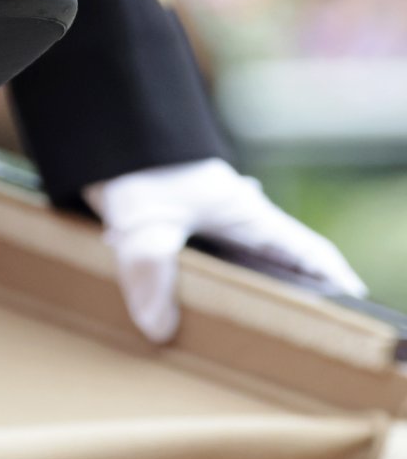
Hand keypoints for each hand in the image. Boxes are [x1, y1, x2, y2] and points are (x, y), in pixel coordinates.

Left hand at [83, 159, 365, 343]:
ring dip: (250, 286)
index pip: (307, 251)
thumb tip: (160, 327)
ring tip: (250, 324)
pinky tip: (193, 303)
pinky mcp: (181, 221)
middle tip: (301, 329)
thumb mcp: (145, 224)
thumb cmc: (138, 166)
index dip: (332, 279)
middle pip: (280, 259)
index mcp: (248, 216)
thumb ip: (151, 275)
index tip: (352, 304)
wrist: (107, 129)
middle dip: (294, 291)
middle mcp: (236, 218)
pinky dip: (213, 280)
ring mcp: (210, 218)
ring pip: (244, 259)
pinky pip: (210, 257)